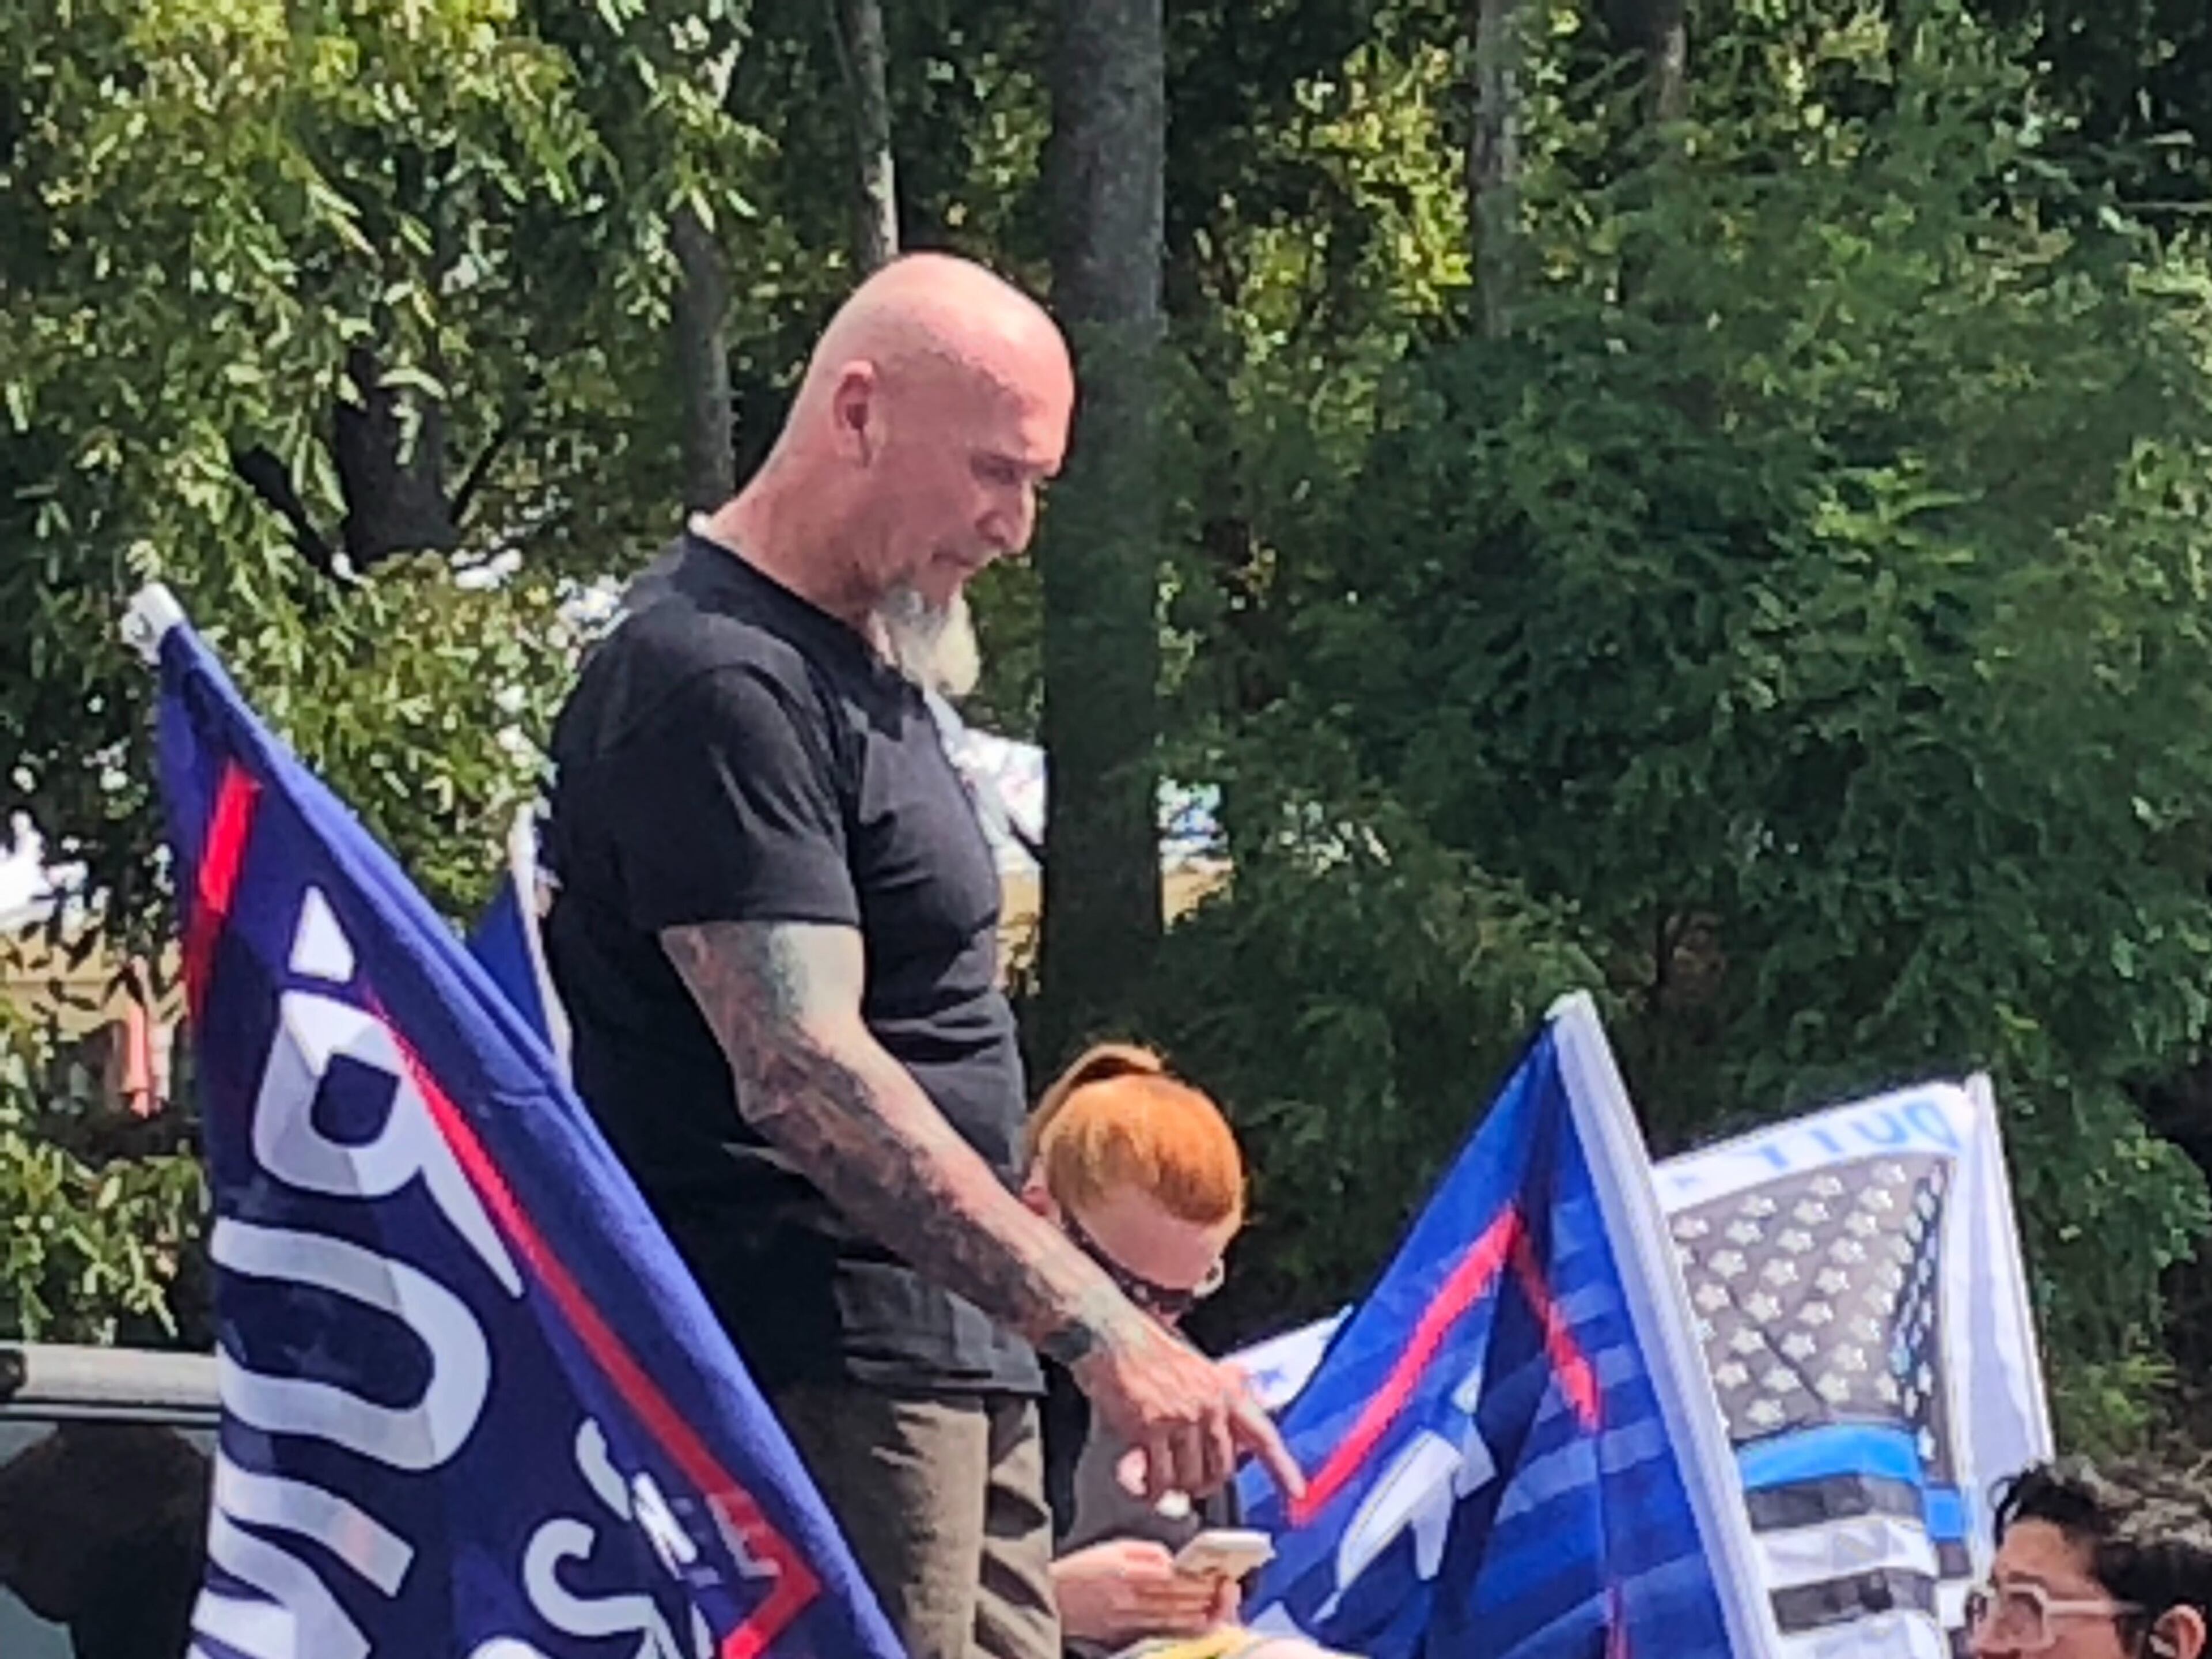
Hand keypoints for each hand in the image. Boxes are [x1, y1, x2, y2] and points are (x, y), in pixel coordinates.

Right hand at [1051, 1539, 1226, 1646]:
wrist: (1052, 1597)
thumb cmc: (1080, 1569)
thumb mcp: (1112, 1547)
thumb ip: (1146, 1551)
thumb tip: (1172, 1561)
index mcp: (1127, 1571)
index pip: (1173, 1577)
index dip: (1197, 1578)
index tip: (1215, 1576)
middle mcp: (1130, 1597)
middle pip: (1175, 1599)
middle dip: (1202, 1596)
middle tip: (1223, 1592)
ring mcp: (1127, 1619)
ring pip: (1169, 1618)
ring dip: (1195, 1614)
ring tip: (1213, 1609)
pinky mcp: (1123, 1634)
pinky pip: (1157, 1630)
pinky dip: (1177, 1627)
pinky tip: (1190, 1624)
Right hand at [1069, 1317, 1304, 1502]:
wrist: (1110, 1334)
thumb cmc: (1148, 1350)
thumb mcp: (1197, 1367)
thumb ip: (1220, 1394)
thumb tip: (1242, 1422)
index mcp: (1224, 1389)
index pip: (1262, 1434)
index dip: (1282, 1467)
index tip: (1298, 1493)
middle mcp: (1208, 1405)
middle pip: (1223, 1469)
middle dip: (1207, 1483)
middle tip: (1190, 1483)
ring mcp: (1180, 1417)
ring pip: (1190, 1478)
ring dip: (1175, 1486)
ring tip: (1161, 1475)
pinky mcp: (1149, 1428)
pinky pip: (1160, 1478)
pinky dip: (1152, 1487)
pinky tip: (1143, 1480)